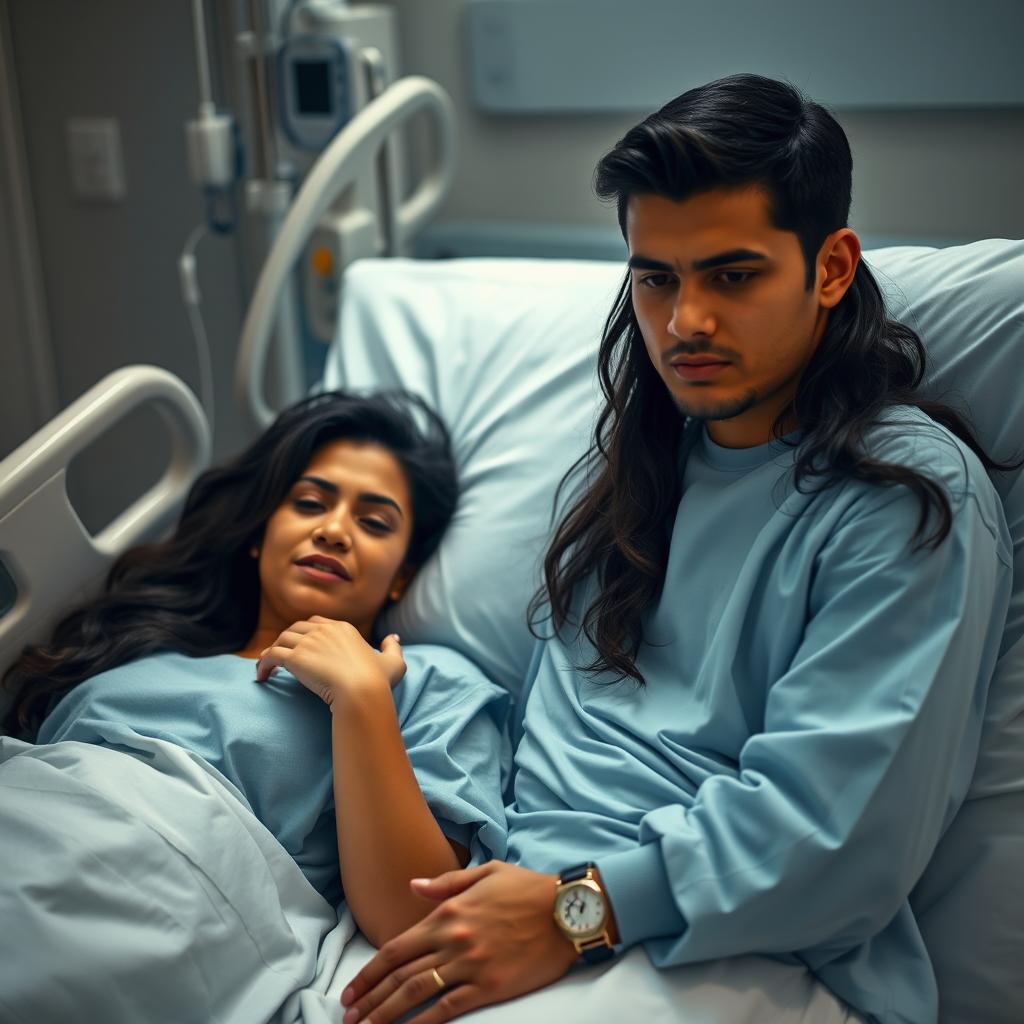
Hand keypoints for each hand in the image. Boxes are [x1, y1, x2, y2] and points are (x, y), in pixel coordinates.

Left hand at [255, 616, 405, 708]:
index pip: (317, 622)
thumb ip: (393, 647)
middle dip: (287, 639)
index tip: (302, 645)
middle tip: (282, 655)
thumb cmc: (378, 681)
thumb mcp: (394, 663)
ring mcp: (308, 642)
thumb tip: (393, 637)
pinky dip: (263, 664)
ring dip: (272, 651)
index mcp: (344, 629)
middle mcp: (324, 630)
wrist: (361, 691)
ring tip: (267, 666)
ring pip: (281, 640)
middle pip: (297, 628)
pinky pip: (271, 655)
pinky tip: (261, 676)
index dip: (307, 632)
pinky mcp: (295, 657)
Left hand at [341, 861, 578, 1022]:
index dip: (370, 971)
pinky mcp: (490, 986)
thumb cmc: (528, 888)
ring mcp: (470, 965)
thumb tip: (413, 886)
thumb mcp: (486, 872)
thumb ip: (446, 883)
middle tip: (347, 1016)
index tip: (351, 989)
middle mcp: (453, 939)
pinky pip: (449, 1009)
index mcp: (448, 912)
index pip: (396, 947)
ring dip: (387, 1015)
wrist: (568, 909)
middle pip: (400, 975)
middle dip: (370, 998)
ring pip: (417, 994)